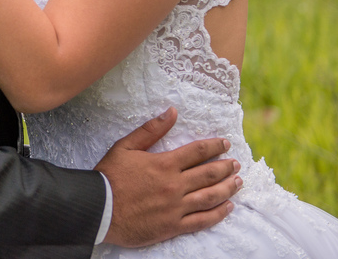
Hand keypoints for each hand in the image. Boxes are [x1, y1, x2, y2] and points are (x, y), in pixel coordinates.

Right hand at [96, 108, 240, 246]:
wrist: (99, 208)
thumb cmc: (110, 176)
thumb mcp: (125, 147)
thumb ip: (151, 130)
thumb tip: (172, 112)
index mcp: (164, 164)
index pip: (197, 152)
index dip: (214, 146)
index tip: (226, 143)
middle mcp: (174, 185)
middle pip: (209, 174)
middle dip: (226, 167)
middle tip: (236, 163)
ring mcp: (176, 207)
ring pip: (210, 197)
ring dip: (228, 188)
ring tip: (238, 183)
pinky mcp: (173, 226)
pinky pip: (202, 221)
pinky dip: (218, 214)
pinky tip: (228, 208)